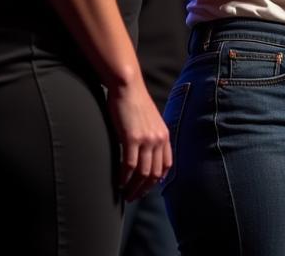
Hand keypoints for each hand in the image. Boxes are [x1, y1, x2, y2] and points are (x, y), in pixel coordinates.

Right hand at [107, 78, 171, 201]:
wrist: (127, 86)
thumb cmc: (135, 102)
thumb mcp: (150, 120)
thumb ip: (151, 136)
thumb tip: (146, 153)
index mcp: (164, 135)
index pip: (166, 165)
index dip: (156, 180)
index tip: (146, 188)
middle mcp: (158, 138)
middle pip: (154, 174)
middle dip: (143, 189)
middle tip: (132, 197)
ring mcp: (146, 139)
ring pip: (142, 173)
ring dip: (133, 188)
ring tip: (125, 194)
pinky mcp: (131, 138)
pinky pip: (128, 165)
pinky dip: (124, 178)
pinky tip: (118, 183)